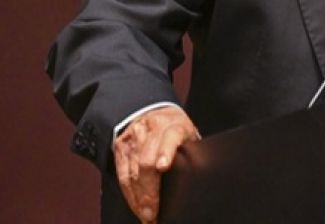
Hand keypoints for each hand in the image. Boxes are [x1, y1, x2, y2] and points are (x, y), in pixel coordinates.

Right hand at [113, 107, 200, 222]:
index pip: (170, 138)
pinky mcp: (121, 146)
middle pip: (145, 162)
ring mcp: (134, 138)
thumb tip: (203, 176)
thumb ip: (192, 153)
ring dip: (138, 198)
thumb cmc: (177, 130)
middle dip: (149, 191)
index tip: (163, 166)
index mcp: (174, 125)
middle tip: (153, 213)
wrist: (154, 111)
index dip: (165, 152)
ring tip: (146, 216)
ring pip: (132, 172)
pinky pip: (122, 175)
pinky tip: (136, 206)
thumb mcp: (190, 136)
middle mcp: (152, 130)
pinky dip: (129, 194)